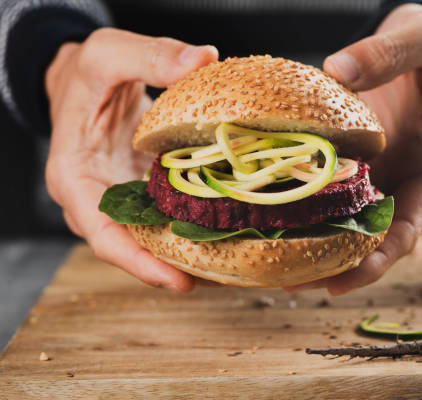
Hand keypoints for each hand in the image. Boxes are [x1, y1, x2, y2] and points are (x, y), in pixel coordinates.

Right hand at [45, 28, 217, 291]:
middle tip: (225, 278)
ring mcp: (120, 200)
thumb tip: (204, 60)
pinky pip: (165, 218)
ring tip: (236, 266)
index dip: (140, 262)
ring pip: (153, 239)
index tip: (179, 281)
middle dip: (176, 266)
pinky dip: (193, 227)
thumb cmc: (87, 71)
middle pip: (134, 248)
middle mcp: (96, 200)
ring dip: (189, 254)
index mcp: (74, 178)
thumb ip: (152, 56)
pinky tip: (229, 231)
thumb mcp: (110, 53)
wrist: (84, 79)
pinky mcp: (140, 193)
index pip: (102, 235)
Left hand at [287, 5, 421, 294]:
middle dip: (333, 266)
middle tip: (287, 282)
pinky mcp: (349, 168)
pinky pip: (325, 194)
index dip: (376, 260)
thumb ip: (391, 53)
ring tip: (266, 262)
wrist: (415, 46)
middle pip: (370, 240)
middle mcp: (401, 185)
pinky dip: (301, 209)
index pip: (408, 229)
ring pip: (344, 223)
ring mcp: (375, 179)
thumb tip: (339, 69)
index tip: (340, 282)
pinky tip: (265, 215)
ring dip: (311, 245)